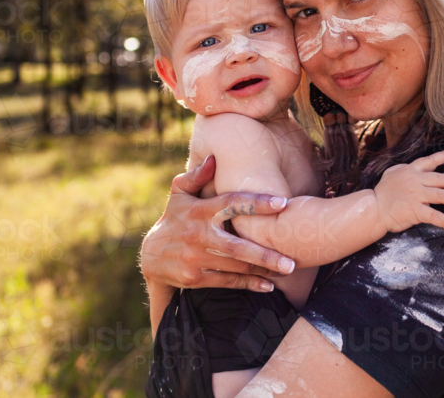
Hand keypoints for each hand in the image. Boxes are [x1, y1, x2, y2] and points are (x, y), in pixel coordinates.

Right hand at [139, 155, 296, 292]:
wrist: (151, 256)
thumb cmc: (175, 218)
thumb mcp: (179, 193)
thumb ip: (196, 176)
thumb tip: (214, 158)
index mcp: (200, 211)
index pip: (232, 204)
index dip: (257, 203)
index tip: (283, 203)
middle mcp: (199, 235)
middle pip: (237, 246)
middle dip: (266, 254)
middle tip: (292, 260)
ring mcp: (196, 258)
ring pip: (236, 266)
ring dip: (263, 270)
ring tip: (287, 270)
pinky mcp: (195, 278)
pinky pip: (227, 281)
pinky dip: (249, 284)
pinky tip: (268, 285)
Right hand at [373, 147, 443, 233]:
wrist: (373, 208)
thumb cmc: (382, 192)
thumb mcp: (391, 173)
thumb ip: (404, 169)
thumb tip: (411, 166)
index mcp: (411, 171)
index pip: (431, 161)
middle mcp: (416, 181)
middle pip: (441, 179)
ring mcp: (416, 196)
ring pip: (440, 195)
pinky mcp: (415, 211)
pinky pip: (433, 215)